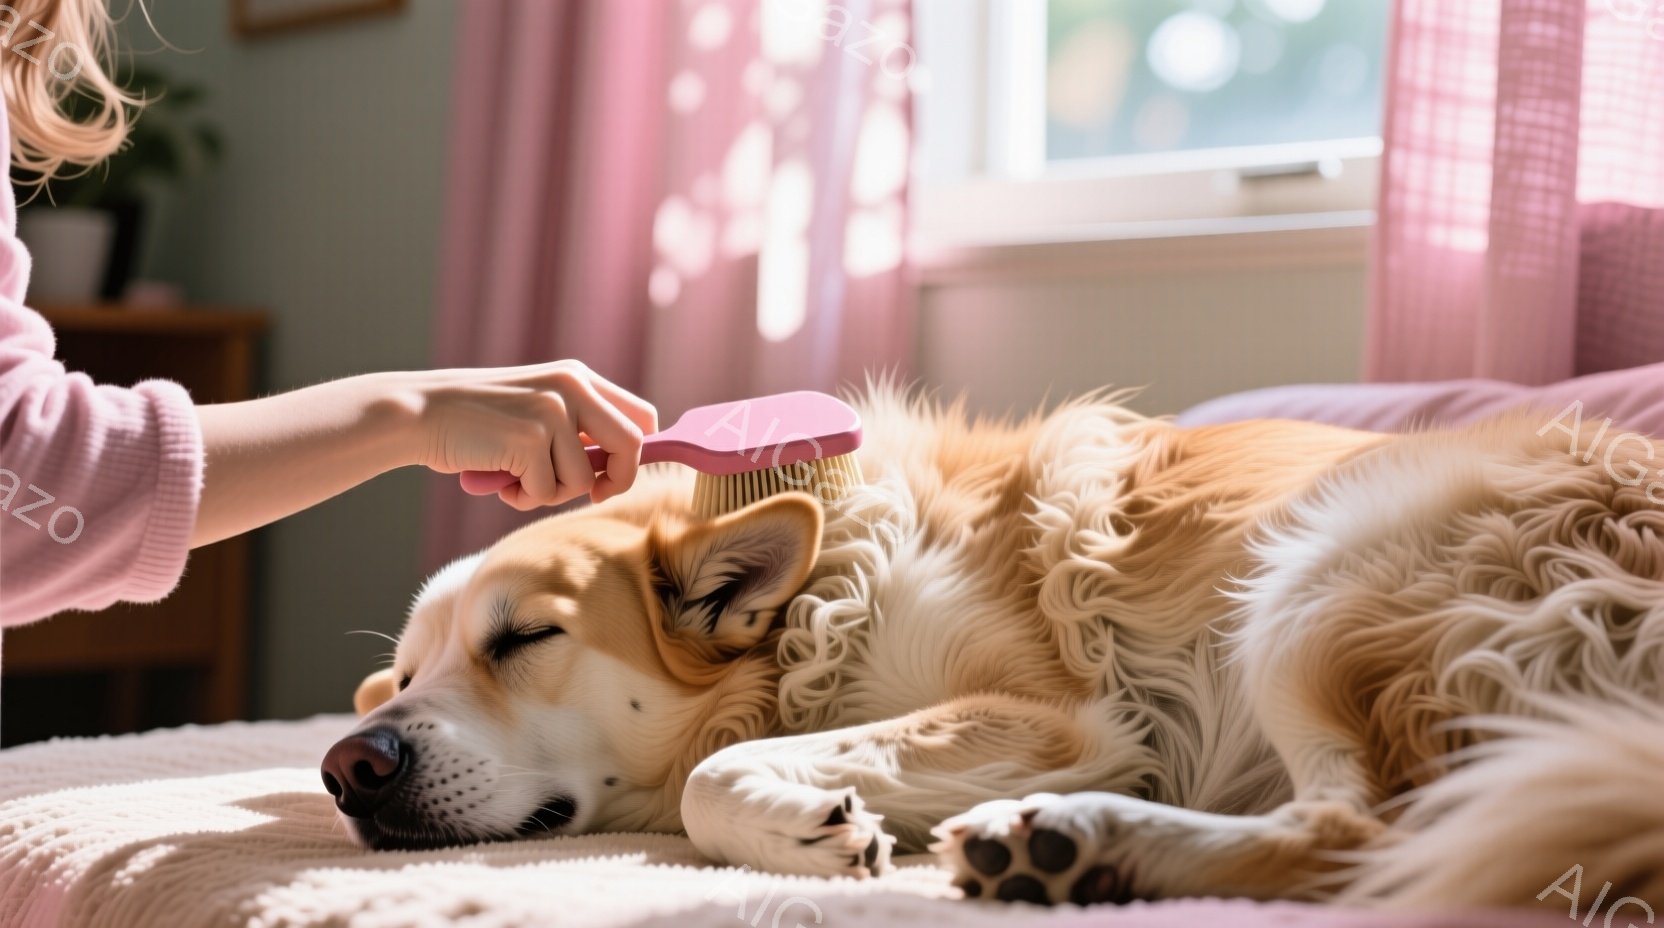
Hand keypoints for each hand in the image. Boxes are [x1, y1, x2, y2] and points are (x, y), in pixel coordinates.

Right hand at [395, 361, 657, 508]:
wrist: (420, 414)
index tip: (613, 475)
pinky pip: (546, 492)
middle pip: (632, 445)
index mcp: (577, 377)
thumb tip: (615, 471)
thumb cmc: (475, 422)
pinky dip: (523, 497)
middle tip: (593, 494)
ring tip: (515, 478)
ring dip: (550, 492)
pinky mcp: (530, 439)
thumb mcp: (534, 409)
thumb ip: (574, 428)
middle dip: (617, 480)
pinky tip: (499, 479)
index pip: (641, 415)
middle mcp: (572, 387)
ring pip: (582, 480)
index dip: (637, 453)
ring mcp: (553, 411)